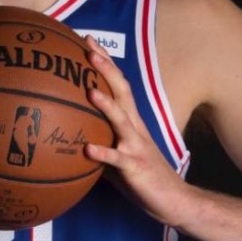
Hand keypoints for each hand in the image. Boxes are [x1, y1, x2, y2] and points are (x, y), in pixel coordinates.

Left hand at [83, 36, 192, 227]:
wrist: (174, 200)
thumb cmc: (141, 173)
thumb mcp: (118, 149)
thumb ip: (98, 136)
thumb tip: (68, 129)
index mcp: (130, 120)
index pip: (118, 84)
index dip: (105, 61)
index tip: (88, 40)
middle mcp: (134, 127)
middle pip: (122, 91)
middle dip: (106, 69)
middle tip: (89, 49)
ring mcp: (136, 146)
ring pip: (121, 120)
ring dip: (107, 105)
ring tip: (90, 90)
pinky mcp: (135, 167)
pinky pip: (117, 159)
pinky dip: (103, 153)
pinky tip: (87, 149)